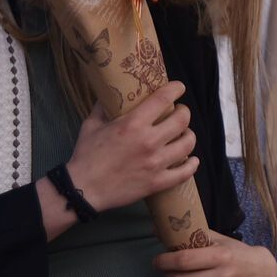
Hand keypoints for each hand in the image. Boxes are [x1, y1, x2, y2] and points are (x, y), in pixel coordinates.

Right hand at [64, 81, 195, 212]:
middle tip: (180, 112)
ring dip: (189, 136)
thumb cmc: (86, 155)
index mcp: (133, 124)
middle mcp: (149, 141)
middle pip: (182, 120)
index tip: (179, 88)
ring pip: (188, 144)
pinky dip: (192, 165)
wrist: (83, 188)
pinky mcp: (158, 182)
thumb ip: (103, 108)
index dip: (176, 89)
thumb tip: (110, 93)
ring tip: (184, 134)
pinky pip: (185, 173)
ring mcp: (156, 163)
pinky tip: (191, 160)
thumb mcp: (91, 125)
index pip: (163, 99)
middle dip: (184, 112)